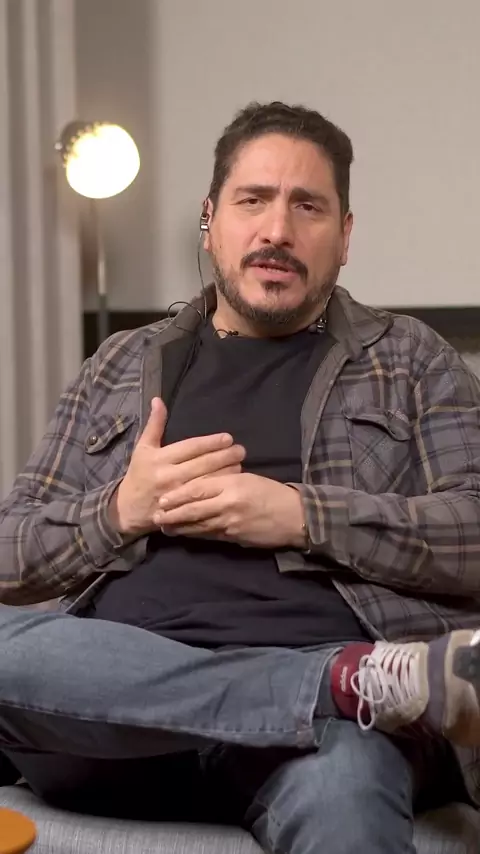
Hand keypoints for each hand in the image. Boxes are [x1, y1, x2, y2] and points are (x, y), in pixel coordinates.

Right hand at [109, 398, 244, 535]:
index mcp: (160, 458)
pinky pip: (205, 499)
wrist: (127, 509)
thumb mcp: (142, 448)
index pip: (190, 448)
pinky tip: (231, 483)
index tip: (228, 438)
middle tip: (241, 450)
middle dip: (225, 456)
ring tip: (240, 464)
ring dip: (226, 472)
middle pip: (203, 464)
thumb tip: (158, 399)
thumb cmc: (139, 474)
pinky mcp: (182, 510)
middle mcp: (169, 476)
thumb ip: (154, 425)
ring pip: (207, 482)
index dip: (210, 442)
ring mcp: (177, 495)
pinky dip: (219, 490)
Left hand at [153, 472, 306, 548]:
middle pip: (193, 509)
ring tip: (164, 527)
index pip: (198, 488)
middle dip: (173, 514)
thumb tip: (202, 484)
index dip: (178, 495)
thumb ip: (224, 482)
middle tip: (156, 515)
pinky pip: (210, 536)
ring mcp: (231, 523)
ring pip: (198, 526)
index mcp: (231, 484)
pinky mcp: (234, 537)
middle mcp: (228, 503)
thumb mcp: (247, 479)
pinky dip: (195, 535)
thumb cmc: (271, 493)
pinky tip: (185, 534)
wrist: (294, 516)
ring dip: (180, 527)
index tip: (163, 498)